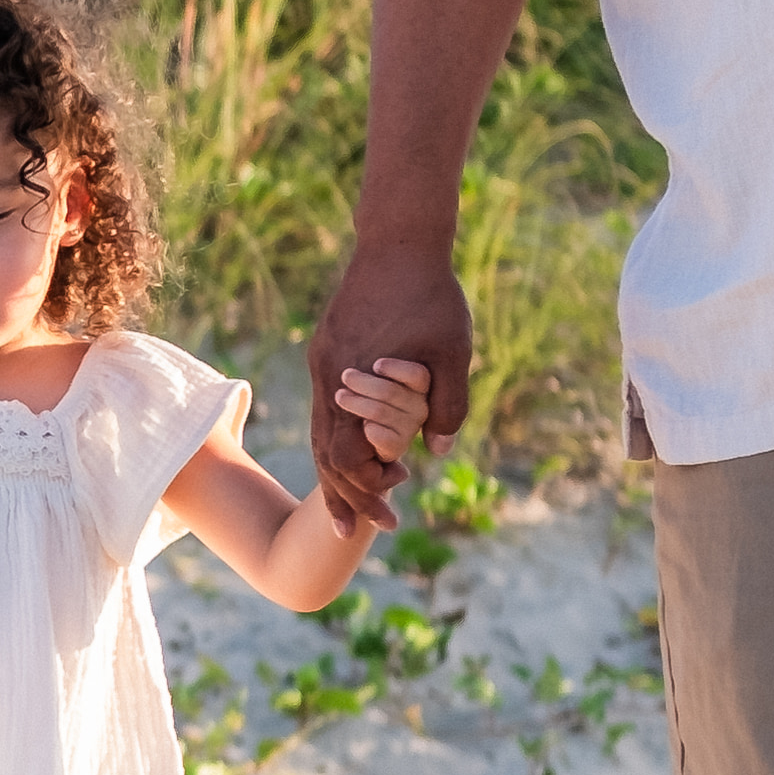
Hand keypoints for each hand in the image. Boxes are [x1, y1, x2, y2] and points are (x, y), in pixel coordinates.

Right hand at [303, 242, 468, 520]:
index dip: (362, 493)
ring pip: (320, 429)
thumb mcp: (453, 353)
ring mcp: (323, 360)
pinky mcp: (327, 346)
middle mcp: (330, 376)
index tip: (385, 516)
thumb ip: (447, 405)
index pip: (345, 457)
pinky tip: (355, 445)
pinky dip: (336, 435)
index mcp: (354, 381)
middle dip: (341, 495)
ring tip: (350, 501)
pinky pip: (325, 404)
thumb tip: (437, 451)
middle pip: (324, 452)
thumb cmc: (431, 295)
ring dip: (336, 469)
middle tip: (354, 533)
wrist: (399, 240)